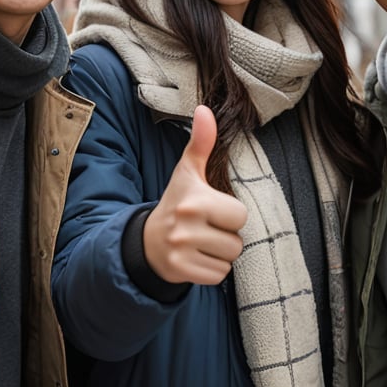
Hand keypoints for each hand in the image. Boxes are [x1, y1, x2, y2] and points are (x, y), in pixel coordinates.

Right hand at [143, 106, 247, 285]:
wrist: (146, 241)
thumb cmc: (176, 202)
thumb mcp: (187, 172)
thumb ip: (201, 142)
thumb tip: (205, 109)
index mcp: (194, 199)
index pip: (240, 215)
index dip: (230, 214)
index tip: (212, 211)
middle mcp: (186, 225)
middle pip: (237, 241)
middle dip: (227, 237)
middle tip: (207, 229)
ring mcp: (181, 251)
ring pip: (229, 260)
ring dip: (220, 254)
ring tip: (201, 243)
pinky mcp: (180, 272)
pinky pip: (218, 276)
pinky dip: (211, 270)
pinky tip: (196, 257)